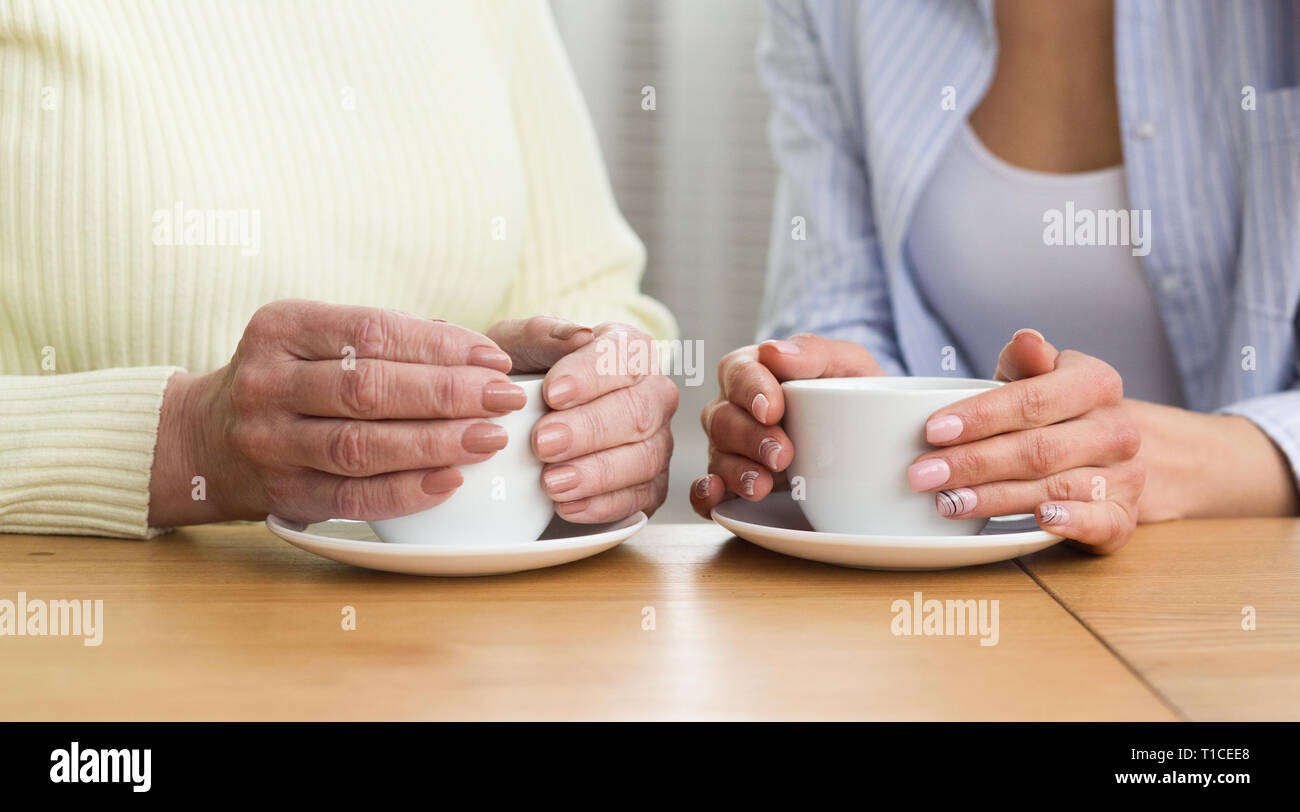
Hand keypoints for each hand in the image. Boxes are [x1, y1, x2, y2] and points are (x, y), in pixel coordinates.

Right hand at [149, 299, 522, 526]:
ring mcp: (271, 443)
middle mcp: (268, 384)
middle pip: (368, 389)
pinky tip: (451, 481)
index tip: (493, 357)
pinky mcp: (283, 495)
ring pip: (361, 446)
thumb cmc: (291, 378)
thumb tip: (476, 351)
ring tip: (490, 439)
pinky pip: (351, 498)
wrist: (205, 439)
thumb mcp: (317, 338)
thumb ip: (389, 337)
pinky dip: (406, 492)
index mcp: (282, 328)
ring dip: (435, 443)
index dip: (439, 345)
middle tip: (505, 398)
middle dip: (447, 394)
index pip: (371, 331)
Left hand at [488, 317, 677, 521]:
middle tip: (542, 443)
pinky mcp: (652, 485)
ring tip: (551, 482)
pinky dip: (602, 505)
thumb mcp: (518, 347)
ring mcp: (658, 440)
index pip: (623, 357)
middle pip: (638, 412)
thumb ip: (541, 334)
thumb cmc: (526, 376)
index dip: (590, 377)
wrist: (527, 422)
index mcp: (629, 350)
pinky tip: (565, 506)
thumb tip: (576, 335)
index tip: (551, 394)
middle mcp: (653, 393)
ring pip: (644, 458)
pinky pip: (640, 498)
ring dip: (596, 473)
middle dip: (589, 430)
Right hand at [689, 333, 883, 517]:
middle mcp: (734, 410)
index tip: (772, 410)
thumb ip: (814, 351)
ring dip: (736, 472)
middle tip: (783, 455)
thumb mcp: (846, 363)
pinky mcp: (735, 487)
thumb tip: (775, 352)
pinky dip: (704, 495)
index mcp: (756, 372)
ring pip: (716, 457)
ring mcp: (731, 450)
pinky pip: (705, 493)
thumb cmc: (851, 393)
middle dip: (750, 438)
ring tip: (763, 486)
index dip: (750, 390)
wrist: (871, 441)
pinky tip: (717, 495)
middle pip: (721, 419)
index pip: (737, 372)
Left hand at [914, 329, 1144, 553]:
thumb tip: (1025, 341)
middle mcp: (1117, 429)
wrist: (1110, 450)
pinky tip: (1040, 521)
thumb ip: (1023, 362)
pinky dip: (1072, 523)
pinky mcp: (1125, 515)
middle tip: (922, 475)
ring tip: (947, 502)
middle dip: (973, 464)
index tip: (932, 430)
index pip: (1033, 400)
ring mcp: (1126, 475)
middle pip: (1037, 450)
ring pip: (1055, 488)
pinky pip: (1102, 523)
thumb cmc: (1055, 411)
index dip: (980, 417)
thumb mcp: (1037, 377)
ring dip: (996, 498)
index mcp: (1096, 384)